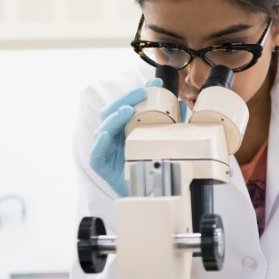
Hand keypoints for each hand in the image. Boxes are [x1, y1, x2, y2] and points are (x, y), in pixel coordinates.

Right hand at [88, 79, 160, 195]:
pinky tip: (107, 134)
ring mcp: (103, 148)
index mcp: (124, 128)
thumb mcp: (159, 142)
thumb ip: (167, 125)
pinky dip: (101, 141)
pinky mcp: (98, 163)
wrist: (142, 196)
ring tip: (127, 109)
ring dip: (114, 116)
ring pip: (104, 127)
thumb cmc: (147, 168)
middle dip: (127, 98)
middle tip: (143, 91)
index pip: (128, 105)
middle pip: (113, 111)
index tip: (156, 83)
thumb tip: (181, 106)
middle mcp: (111, 135)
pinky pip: (97, 150)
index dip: (139, 93)